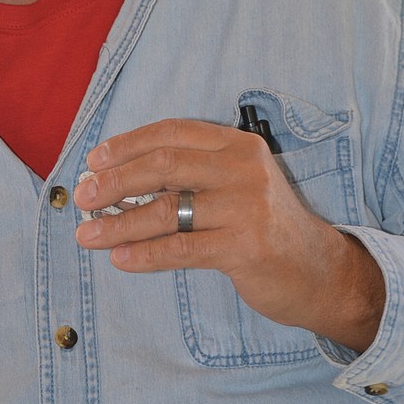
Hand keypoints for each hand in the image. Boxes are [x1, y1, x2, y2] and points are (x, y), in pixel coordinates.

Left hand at [74, 118, 384, 352]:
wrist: (321, 271)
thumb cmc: (265, 227)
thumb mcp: (234, 187)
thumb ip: (188, 178)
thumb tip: (116, 182)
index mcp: (237, 145)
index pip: (172, 132)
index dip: (127, 144)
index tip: (93, 161)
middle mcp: (243, 168)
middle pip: (163, 165)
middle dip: (114, 181)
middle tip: (83, 197)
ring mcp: (246, 207)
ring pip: (165, 210)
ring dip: (118, 224)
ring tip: (87, 234)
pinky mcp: (246, 246)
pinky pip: (181, 248)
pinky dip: (144, 254)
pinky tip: (120, 259)